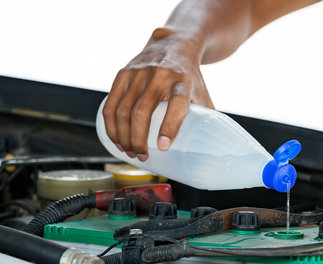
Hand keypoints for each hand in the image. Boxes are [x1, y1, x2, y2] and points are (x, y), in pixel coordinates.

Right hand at [102, 28, 213, 161]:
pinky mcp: (123, 73)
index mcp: (183, 81)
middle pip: (143, 112)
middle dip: (138, 140)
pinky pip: (111, 104)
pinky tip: (116, 139)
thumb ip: (206, 119)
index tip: (163, 146)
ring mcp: (138, 73)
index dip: (170, 126)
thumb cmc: (189, 77)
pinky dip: (111, 125)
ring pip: (124, 110)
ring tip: (128, 152)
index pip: (177, 103)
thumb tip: (209, 150)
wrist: (173, 45)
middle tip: (141, 156)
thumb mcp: (201, 94)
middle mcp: (160, 75)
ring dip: (123, 136)